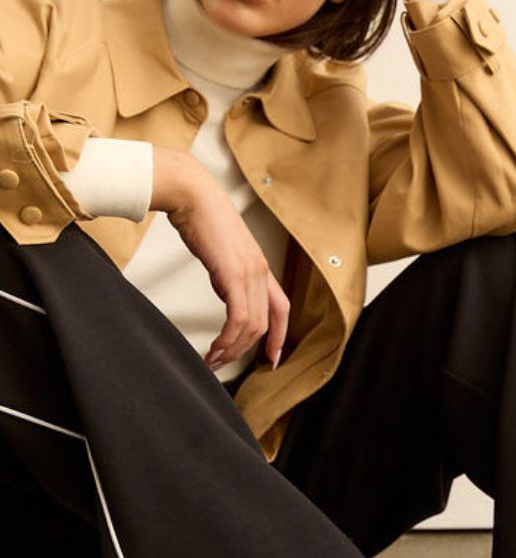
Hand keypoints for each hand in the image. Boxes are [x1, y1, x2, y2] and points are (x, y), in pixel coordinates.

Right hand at [150, 146, 288, 370]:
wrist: (192, 193)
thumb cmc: (202, 218)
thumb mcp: (223, 253)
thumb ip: (229, 275)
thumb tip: (226, 294)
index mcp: (261, 267)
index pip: (282, 308)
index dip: (281, 336)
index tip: (273, 358)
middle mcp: (261, 272)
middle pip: (265, 324)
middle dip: (246, 350)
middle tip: (225, 364)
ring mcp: (250, 273)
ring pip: (252, 326)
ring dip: (233, 349)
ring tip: (214, 360)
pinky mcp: (234, 275)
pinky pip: (239, 318)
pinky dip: (228, 339)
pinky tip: (215, 347)